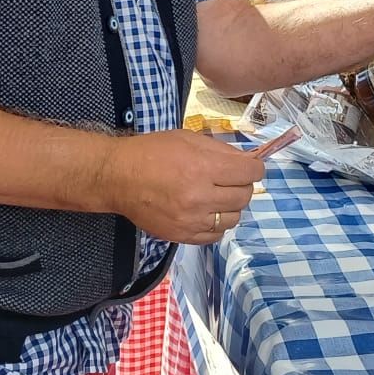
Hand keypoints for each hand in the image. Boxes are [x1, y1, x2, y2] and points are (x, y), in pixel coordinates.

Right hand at [106, 130, 263, 244]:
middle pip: (244, 197)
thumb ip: (221, 151)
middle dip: (243, 185)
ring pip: (233, 219)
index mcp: (203, 168)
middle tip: (231, 180)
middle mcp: (200, 197)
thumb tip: (248, 161)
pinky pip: (216, 235)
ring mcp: (192, 220)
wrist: (118, 177)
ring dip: (230, 207)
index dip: (255, 168)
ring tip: (217, 197)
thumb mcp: (188, 139)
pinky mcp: (182, 236)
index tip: (250, 167)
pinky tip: (206, 212)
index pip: (250, 173)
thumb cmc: (152, 152)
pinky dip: (217, 224)